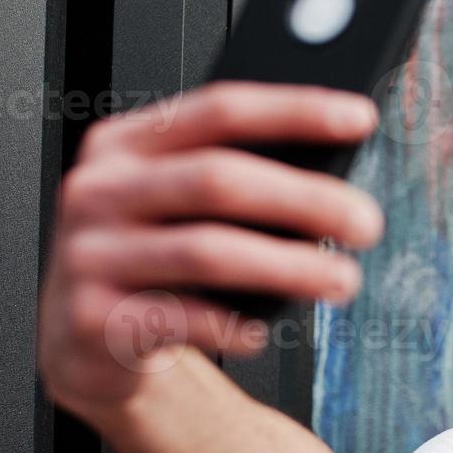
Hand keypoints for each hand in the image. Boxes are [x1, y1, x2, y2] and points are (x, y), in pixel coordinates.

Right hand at [37, 81, 384, 417]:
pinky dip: (235, 325)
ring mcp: (88, 254)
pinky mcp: (91, 318)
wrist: (86, 344)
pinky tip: (263, 330)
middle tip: (366, 222)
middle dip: (306, 199)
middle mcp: (99, 190)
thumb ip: (235, 176)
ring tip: (343, 279)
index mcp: (125, 144)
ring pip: (207, 251)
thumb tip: (333, 171)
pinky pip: (182, 319)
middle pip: (217, 179)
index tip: (360, 117)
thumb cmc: (154, 263)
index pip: (218, 109)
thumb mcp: (178, 206)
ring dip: (290, 267)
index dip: (294, 109)